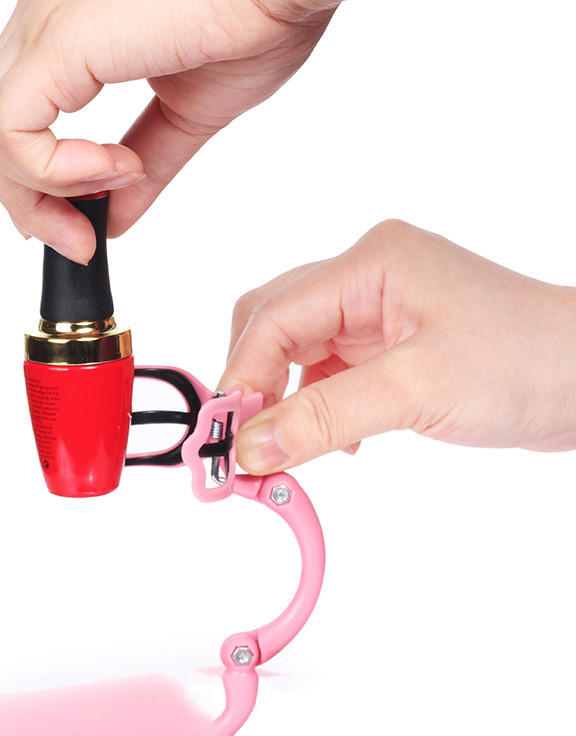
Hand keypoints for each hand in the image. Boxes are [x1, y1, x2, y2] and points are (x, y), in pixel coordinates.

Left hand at [0, 0, 339, 262]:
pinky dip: (51, 172)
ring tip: (108, 194)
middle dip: (29, 204)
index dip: (34, 187)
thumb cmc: (257, 17)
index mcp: (69, 35)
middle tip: (80, 241)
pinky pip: (10, 129)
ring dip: (41, 194)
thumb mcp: (186, 114)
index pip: (12, 120)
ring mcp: (43, 24)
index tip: (77, 229)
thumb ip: (144, 165)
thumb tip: (113, 216)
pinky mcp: (58, 39)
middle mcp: (43, 20)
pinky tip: (112, 169)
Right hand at [218, 220, 575, 473]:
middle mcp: (363, 280)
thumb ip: (321, 418)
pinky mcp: (386, 347)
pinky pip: (324, 375)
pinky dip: (312, 409)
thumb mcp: (415, 390)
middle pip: (270, 328)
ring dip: (279, 403)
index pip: (272, 317)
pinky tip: (331, 440)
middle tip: (242, 448)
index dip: (240, 379)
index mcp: (368, 264)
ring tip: (281, 453)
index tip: (224, 439)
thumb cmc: (528, 361)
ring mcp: (374, 312)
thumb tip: (248, 448)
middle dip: (250, 388)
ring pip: (293, 354)